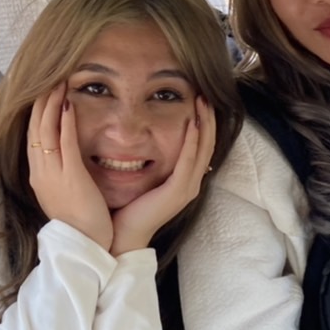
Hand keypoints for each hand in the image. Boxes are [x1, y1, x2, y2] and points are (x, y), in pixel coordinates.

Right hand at [28, 83, 113, 251]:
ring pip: (47, 132)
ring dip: (52, 105)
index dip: (38, 113)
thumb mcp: (64, 192)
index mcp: (39, 176)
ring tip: (59, 83)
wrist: (85, 246)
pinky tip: (69, 105)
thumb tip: (66, 154)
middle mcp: (41, 173)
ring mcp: (53, 175)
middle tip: (51, 79)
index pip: (34, 136)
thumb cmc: (80, 222)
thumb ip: (62, 172)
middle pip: (36, 129)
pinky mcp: (71, 178)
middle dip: (42, 102)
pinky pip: (65, 144)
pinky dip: (65, 122)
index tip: (45, 93)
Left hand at [110, 97, 215, 255]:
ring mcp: (187, 188)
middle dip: (208, 118)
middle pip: (208, 145)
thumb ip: (150, 160)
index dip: (204, 123)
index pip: (201, 146)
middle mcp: (191, 183)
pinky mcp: (178, 191)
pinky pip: (188, 161)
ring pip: (203, 150)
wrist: (121, 235)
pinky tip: (192, 123)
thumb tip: (143, 137)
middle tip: (205, 94)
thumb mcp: (143, 177)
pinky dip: (192, 141)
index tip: (199, 100)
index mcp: (185, 180)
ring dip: (204, 124)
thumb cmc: (127, 207)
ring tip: (203, 102)